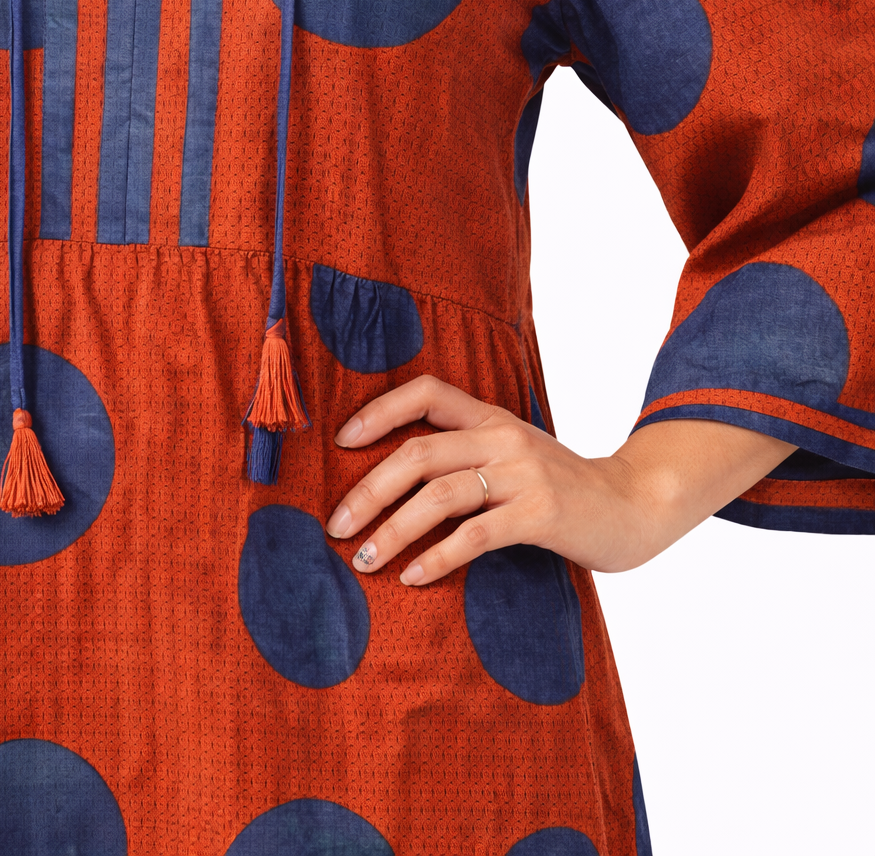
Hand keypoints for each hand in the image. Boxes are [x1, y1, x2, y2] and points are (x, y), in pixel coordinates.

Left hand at [325, 374, 794, 582]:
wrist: (633, 504)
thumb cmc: (561, 487)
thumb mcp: (513, 455)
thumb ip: (467, 455)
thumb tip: (393, 480)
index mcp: (490, 417)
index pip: (426, 392)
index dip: (379, 411)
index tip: (342, 442)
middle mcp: (502, 437)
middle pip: (418, 452)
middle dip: (368, 490)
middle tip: (337, 527)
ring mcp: (523, 473)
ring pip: (439, 495)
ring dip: (392, 530)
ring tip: (364, 560)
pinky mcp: (540, 513)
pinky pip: (475, 535)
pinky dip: (437, 557)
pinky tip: (413, 576)